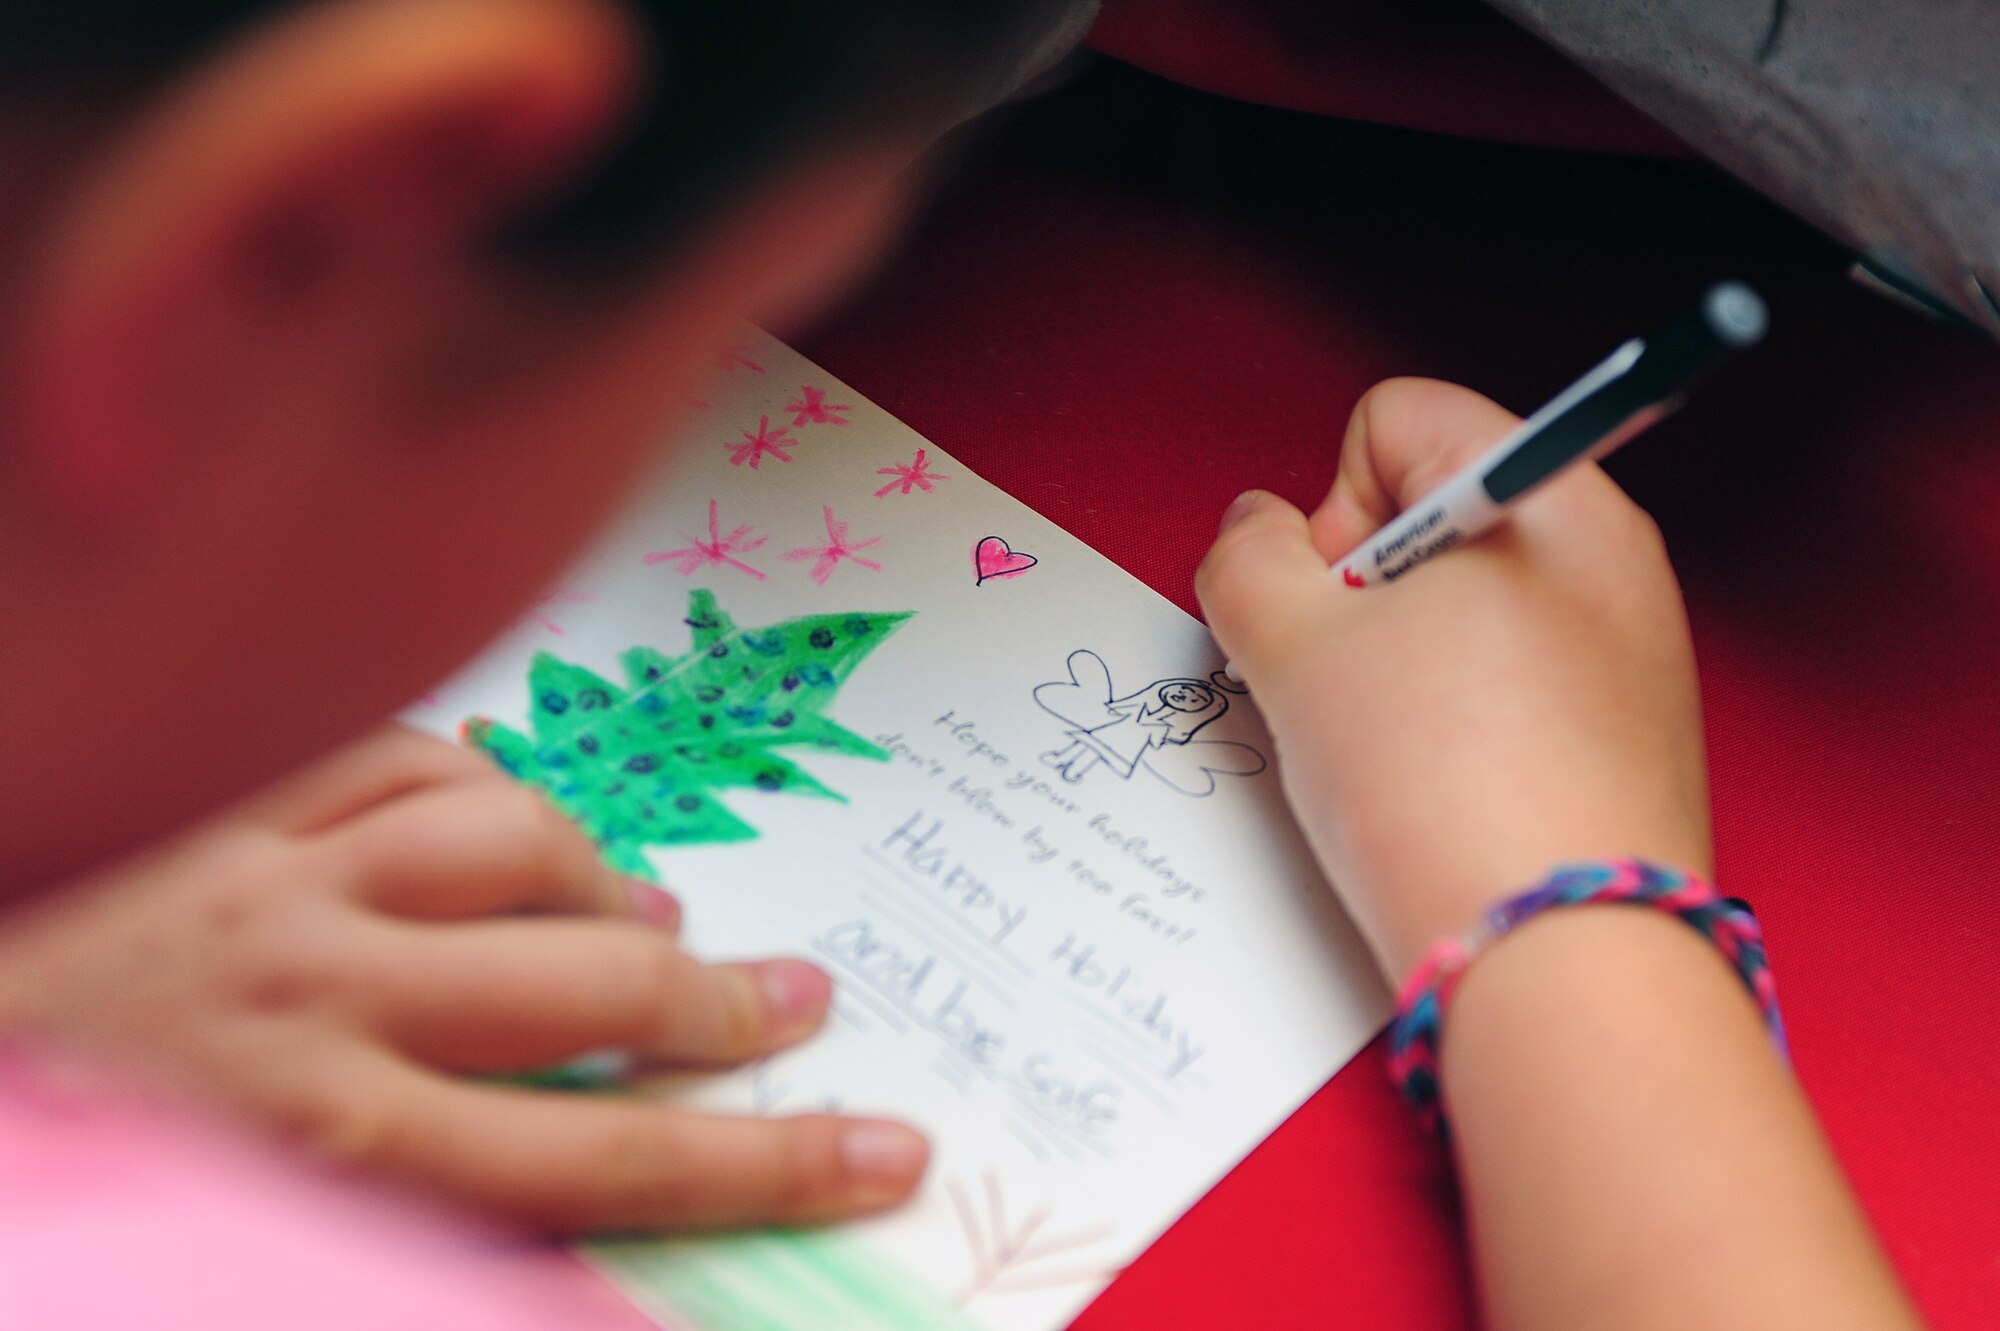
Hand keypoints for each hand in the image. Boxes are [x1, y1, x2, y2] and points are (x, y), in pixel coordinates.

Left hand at [0, 725, 926, 1231]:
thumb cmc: (70, 1204)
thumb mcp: (261, 1251)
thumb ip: (435, 1212)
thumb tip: (588, 1211)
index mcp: (332, 1142)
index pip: (612, 1160)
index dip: (767, 1162)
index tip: (882, 1150)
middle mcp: (320, 997)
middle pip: (590, 978)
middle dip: (719, 1000)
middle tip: (796, 1002)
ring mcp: (270, 880)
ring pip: (507, 834)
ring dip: (602, 876)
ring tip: (649, 912)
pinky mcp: (222, 806)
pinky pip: (393, 755)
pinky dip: (478, 776)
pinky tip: (510, 813)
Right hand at [1196, 378, 1711, 983]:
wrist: (1559, 959)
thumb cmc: (1446, 789)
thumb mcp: (1294, 647)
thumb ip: (1246, 558)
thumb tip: (1256, 530)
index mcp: (1548, 498)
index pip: (1397, 421)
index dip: (1332, 505)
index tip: (1333, 603)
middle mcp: (1608, 560)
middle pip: (1430, 519)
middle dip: (1360, 592)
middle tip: (1347, 683)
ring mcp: (1628, 655)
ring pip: (1460, 613)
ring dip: (1396, 665)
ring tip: (1390, 750)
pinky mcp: (1624, 741)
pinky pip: (1504, 691)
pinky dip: (1451, 724)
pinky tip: (1436, 791)